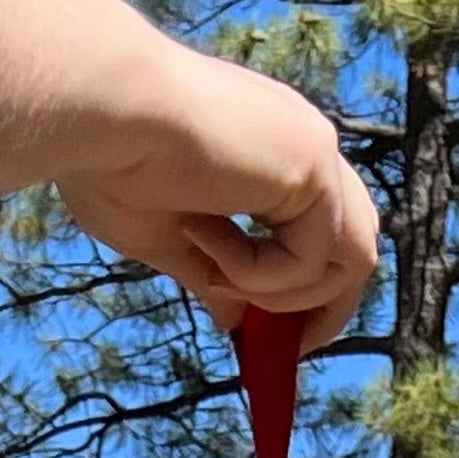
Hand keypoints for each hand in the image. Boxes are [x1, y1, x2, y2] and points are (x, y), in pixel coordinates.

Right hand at [58, 35, 378, 349]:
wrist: (100, 108)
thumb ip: (213, 275)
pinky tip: (203, 235)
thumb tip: (235, 322)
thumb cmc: (111, 160)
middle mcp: (304, 144)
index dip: (311, 290)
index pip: (323, 229)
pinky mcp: (313, 165)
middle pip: (358, 245)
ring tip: (215, 275)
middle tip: (283, 350)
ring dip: (284, 297)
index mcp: (273, 150)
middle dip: (328, 308)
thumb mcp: (167, 236)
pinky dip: (258, 276)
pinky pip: (310, 263)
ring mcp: (314, 150)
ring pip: (349, 262)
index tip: (275, 336)